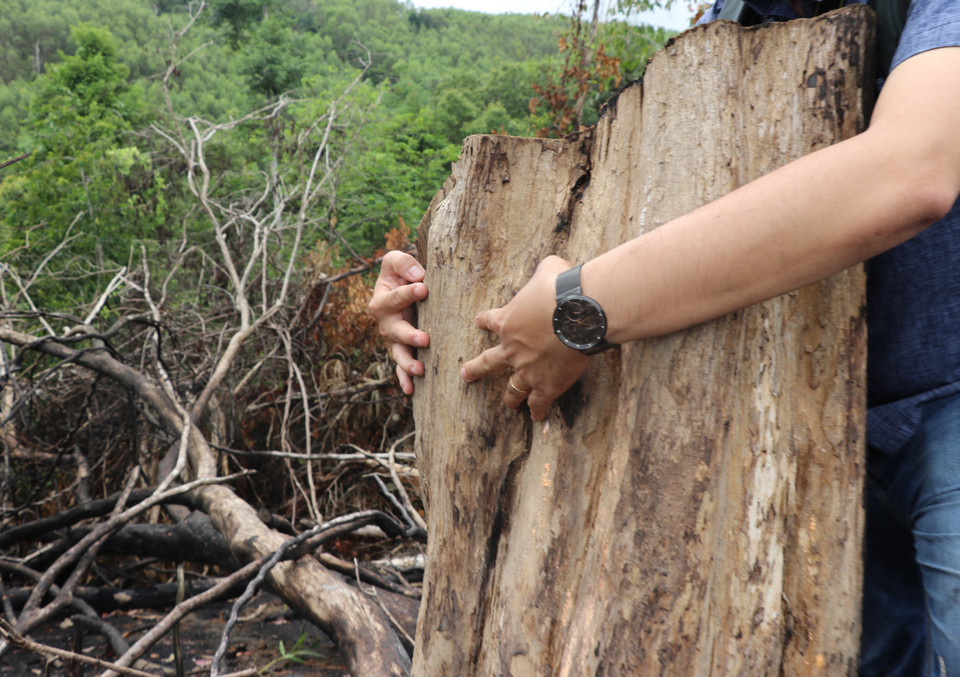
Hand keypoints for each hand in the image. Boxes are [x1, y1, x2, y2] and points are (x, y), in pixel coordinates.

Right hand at [368, 250, 429, 393]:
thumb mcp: (396, 261)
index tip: (424, 288)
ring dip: (407, 363)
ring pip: (398, 353)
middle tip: (425, 339)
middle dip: (409, 335)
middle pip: (394, 331)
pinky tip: (411, 391)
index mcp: (382, 300)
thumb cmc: (401, 274)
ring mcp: (393, 340)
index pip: (395, 297)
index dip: (409, 293)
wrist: (402, 287)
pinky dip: (404, 379)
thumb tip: (418, 277)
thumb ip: (403, 263)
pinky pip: (401, 368)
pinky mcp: (402, 350)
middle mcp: (385, 323)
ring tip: (420, 370)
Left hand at [461, 255, 591, 420]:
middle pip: (488, 362)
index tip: (479, 321)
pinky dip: (538, 410)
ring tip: (508, 405)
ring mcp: (527, 370)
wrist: (580, 313)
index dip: (484, 320)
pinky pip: (539, 403)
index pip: (489, 321)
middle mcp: (512, 349)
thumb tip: (554, 266)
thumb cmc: (564, 286)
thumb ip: (545, 270)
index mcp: (507, 321)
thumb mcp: (549, 269)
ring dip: (510, 398)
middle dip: (475, 369)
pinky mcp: (547, 385)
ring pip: (512, 390)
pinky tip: (537, 417)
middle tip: (465, 375)